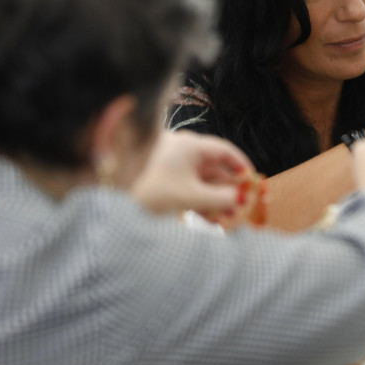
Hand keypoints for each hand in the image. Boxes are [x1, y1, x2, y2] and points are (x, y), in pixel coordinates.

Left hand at [131, 131, 257, 223]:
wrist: (111, 200)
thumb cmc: (152, 190)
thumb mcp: (190, 196)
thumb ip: (220, 198)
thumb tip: (241, 199)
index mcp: (191, 145)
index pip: (225, 151)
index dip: (242, 166)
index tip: (253, 182)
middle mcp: (183, 151)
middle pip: (215, 167)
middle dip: (229, 189)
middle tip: (241, 206)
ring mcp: (172, 165)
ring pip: (202, 180)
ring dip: (215, 199)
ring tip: (227, 218)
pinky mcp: (164, 179)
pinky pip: (189, 187)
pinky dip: (199, 201)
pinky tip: (209, 219)